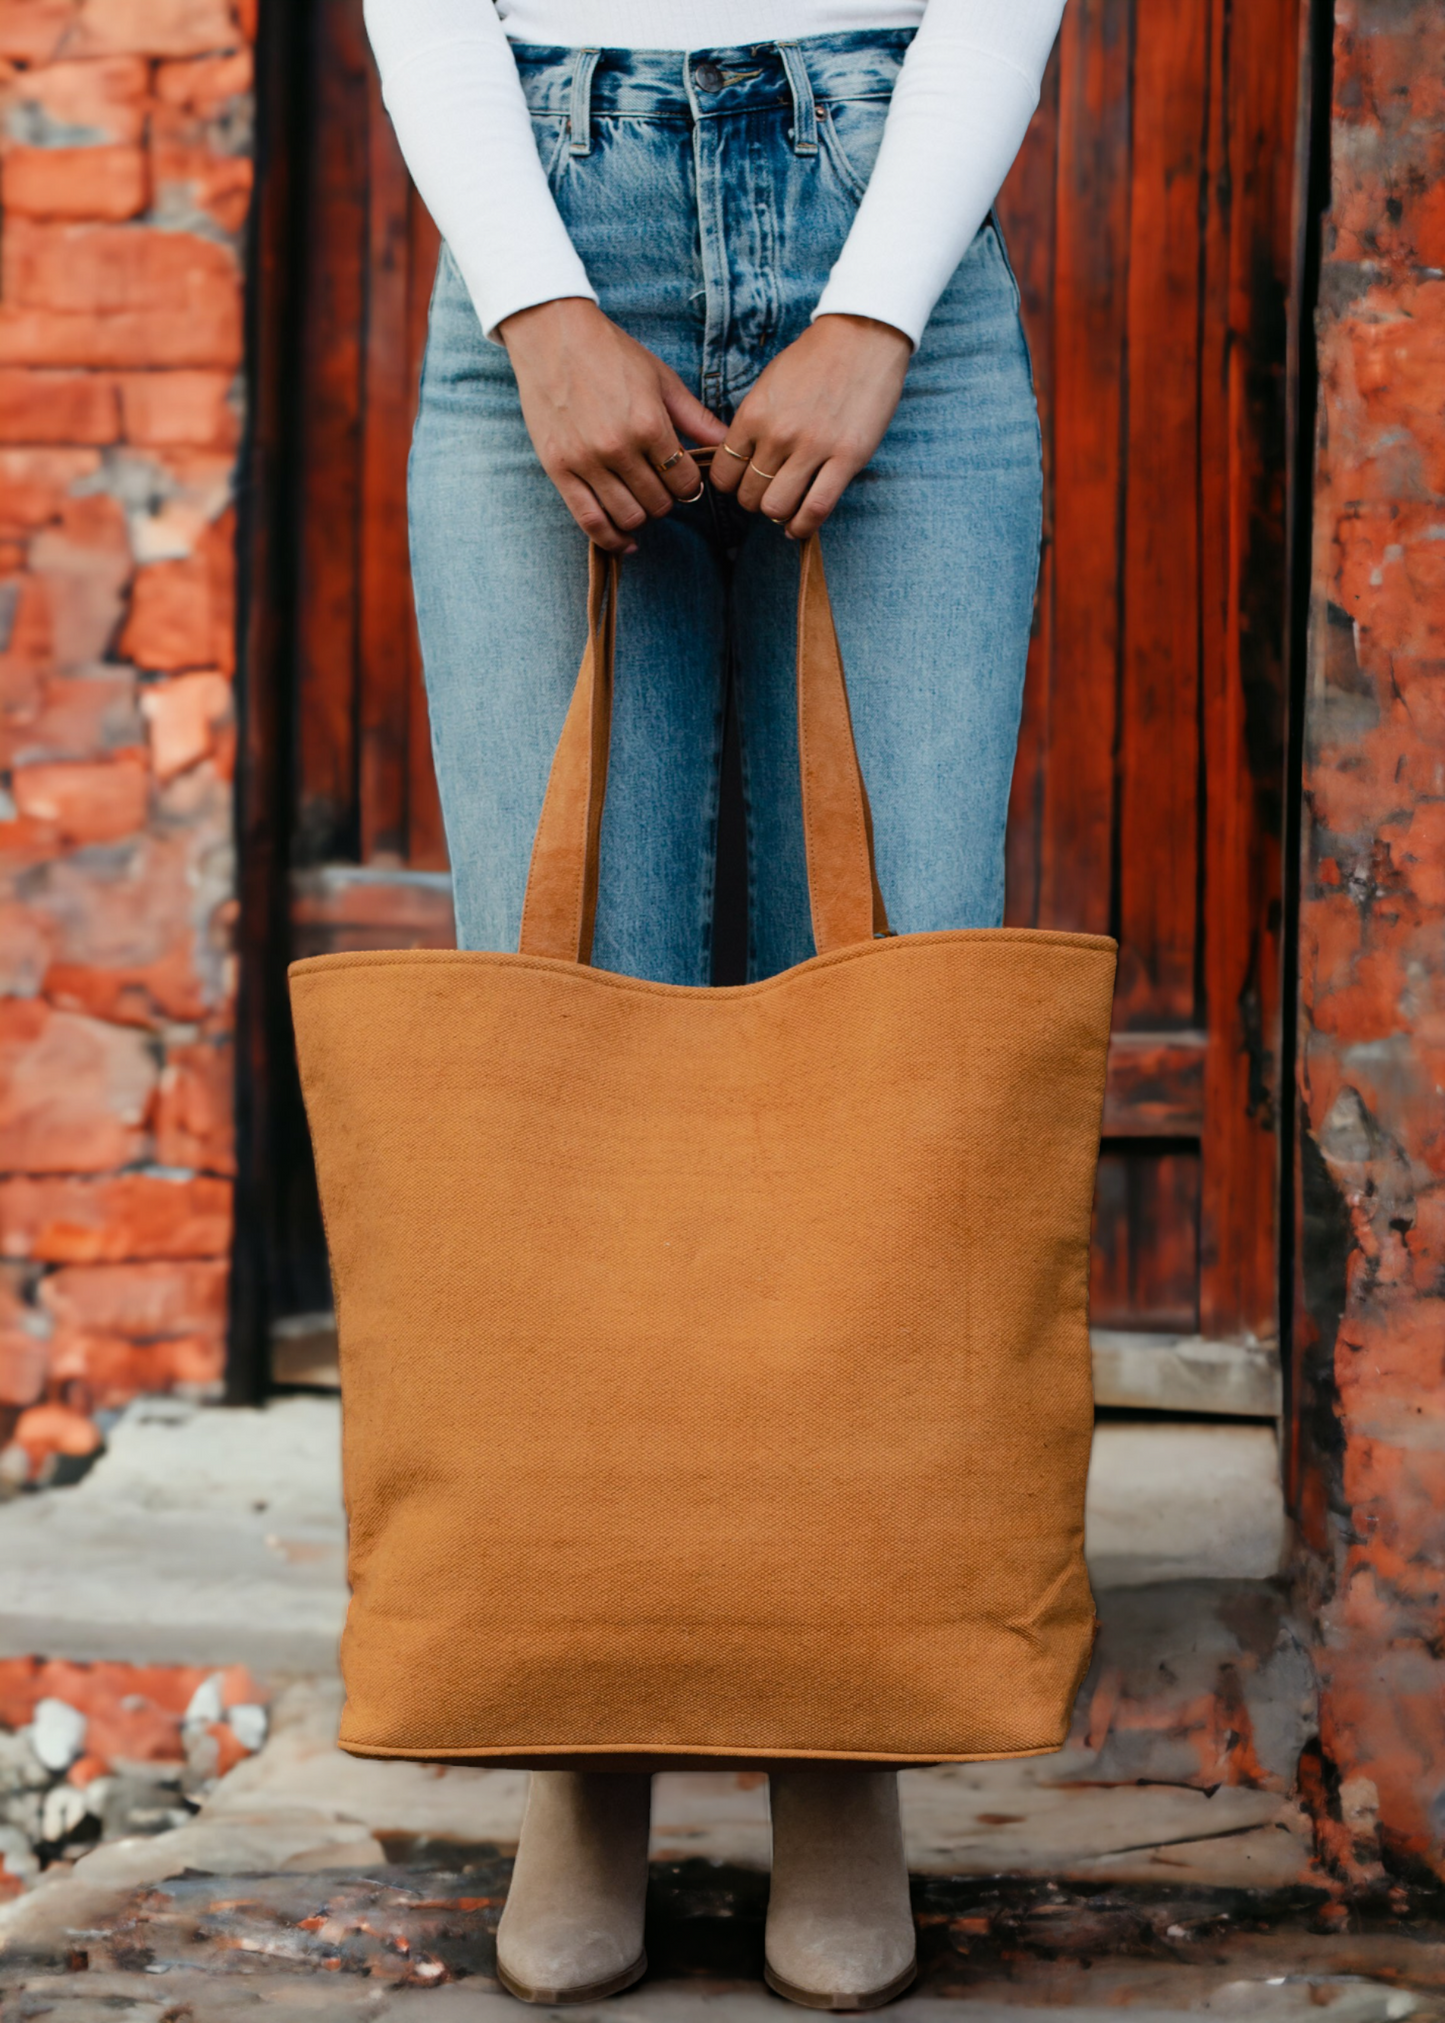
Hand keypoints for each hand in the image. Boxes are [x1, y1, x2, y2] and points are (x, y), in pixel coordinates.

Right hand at [499, 297, 728, 551]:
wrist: (553, 336)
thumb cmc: (611, 354)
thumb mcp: (661, 379)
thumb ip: (695, 417)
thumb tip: (727, 443)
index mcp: (649, 424)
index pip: (684, 481)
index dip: (690, 485)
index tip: (684, 479)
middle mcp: (618, 448)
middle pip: (658, 502)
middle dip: (667, 500)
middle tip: (661, 487)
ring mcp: (586, 461)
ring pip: (628, 516)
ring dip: (642, 517)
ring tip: (641, 502)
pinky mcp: (559, 470)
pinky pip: (589, 521)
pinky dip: (611, 539)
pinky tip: (625, 541)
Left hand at [708, 314, 911, 537]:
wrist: (862, 336)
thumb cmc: (814, 359)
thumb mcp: (769, 385)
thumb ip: (752, 423)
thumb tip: (740, 461)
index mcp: (754, 414)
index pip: (724, 473)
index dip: (731, 486)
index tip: (742, 483)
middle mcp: (778, 434)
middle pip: (749, 495)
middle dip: (754, 501)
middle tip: (768, 493)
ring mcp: (813, 447)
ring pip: (777, 508)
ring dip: (778, 514)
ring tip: (786, 506)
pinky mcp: (846, 458)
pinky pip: (815, 509)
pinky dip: (803, 526)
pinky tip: (800, 526)